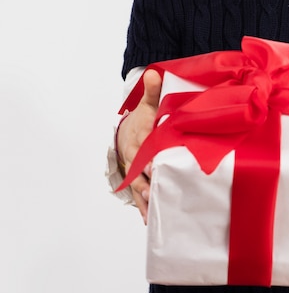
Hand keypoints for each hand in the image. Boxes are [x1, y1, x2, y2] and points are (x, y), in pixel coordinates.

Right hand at [116, 69, 161, 223]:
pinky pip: (139, 194)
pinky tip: (150, 219)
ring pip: (138, 186)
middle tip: (154, 194)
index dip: (148, 156)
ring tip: (151, 213)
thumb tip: (153, 73)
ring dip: (144, 199)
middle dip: (146, 182)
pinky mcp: (139, 179)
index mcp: (140, 137)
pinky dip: (143, 207)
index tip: (154, 165)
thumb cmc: (144, 117)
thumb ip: (153, 91)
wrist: (130, 128)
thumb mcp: (149, 103)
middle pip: (139, 171)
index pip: (143, 146)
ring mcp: (135, 169)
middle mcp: (135, 156)